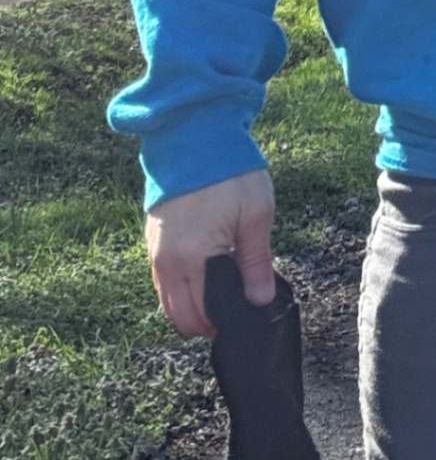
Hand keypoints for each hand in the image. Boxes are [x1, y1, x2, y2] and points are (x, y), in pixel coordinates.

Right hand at [147, 168, 276, 337]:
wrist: (194, 135)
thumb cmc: (229, 173)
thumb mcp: (255, 216)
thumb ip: (256, 263)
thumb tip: (260, 302)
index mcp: (191, 259)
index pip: (200, 314)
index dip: (221, 324)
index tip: (244, 318)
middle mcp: (165, 261)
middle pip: (179, 314)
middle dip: (204, 321)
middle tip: (234, 309)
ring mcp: (154, 250)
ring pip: (167, 299)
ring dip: (189, 306)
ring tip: (222, 293)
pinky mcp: (151, 237)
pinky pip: (162, 278)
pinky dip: (179, 287)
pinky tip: (204, 274)